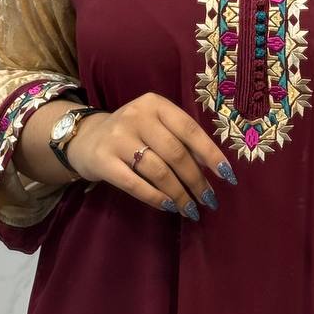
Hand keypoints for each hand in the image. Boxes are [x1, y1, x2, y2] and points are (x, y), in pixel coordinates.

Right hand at [65, 92, 236, 219]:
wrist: (86, 138)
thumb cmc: (132, 133)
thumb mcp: (156, 125)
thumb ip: (180, 139)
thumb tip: (214, 167)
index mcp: (156, 104)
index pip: (190, 129)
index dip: (211, 154)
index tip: (227, 176)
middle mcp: (137, 116)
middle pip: (176, 153)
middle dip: (197, 180)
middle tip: (209, 200)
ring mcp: (118, 138)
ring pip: (158, 171)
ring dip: (179, 194)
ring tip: (191, 209)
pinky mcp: (103, 160)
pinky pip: (135, 184)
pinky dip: (156, 198)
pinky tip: (169, 207)